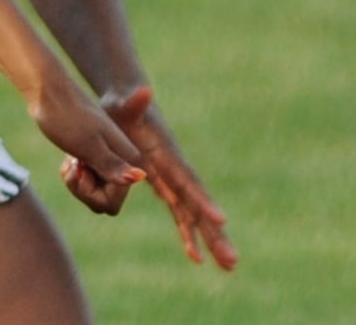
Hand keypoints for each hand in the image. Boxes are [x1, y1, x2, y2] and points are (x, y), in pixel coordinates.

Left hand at [31, 77, 145, 214]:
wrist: (48, 92)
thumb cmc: (66, 117)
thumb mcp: (87, 145)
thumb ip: (113, 165)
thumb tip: (140, 178)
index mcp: (128, 159)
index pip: (111, 204)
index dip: (92, 194)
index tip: (82, 170)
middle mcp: (123, 161)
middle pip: (102, 201)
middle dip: (83, 189)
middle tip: (74, 164)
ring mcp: (108, 158)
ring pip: (93, 192)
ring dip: (77, 181)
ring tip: (71, 159)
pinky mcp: (95, 155)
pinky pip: (86, 180)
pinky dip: (73, 174)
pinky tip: (69, 157)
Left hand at [103, 86, 238, 269]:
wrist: (126, 102)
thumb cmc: (122, 104)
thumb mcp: (123, 104)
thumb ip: (133, 101)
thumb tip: (143, 90)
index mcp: (167, 155)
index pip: (188, 181)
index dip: (203, 199)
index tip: (221, 219)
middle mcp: (175, 170)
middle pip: (199, 206)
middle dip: (215, 233)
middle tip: (233, 261)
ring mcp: (172, 179)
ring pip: (194, 214)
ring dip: (210, 239)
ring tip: (228, 266)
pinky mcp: (165, 184)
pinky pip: (180, 213)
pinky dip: (188, 233)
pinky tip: (196, 256)